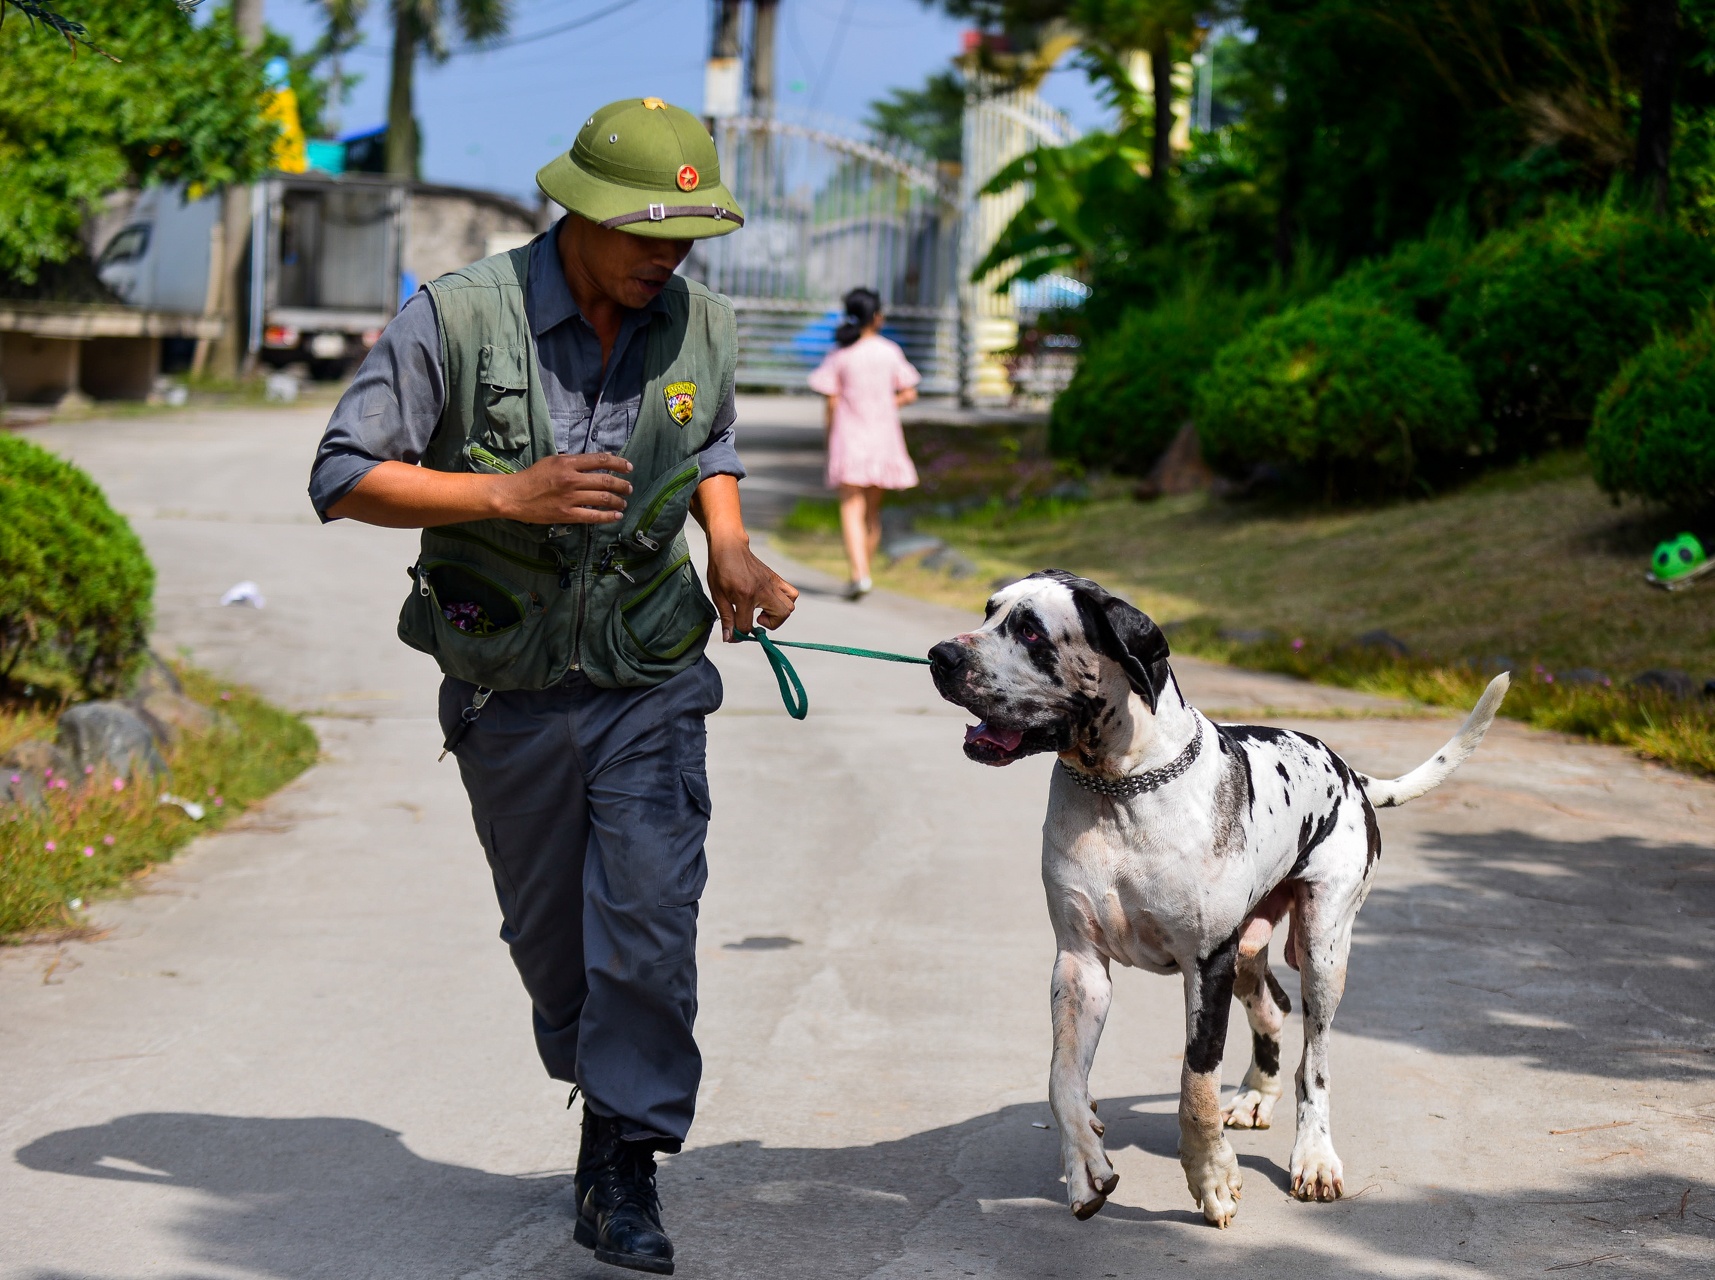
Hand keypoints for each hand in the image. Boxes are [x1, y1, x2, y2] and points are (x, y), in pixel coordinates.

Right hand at [492, 453, 632, 524]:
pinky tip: (616, 515)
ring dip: (618, 501)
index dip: (618, 463)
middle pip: (606, 481)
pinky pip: (593, 516)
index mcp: (568, 463)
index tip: (628, 467)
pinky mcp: (567, 514)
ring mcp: (570, 498)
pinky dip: (608, 516)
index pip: (600, 460)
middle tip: (629, 488)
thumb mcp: (552, 461)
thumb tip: (595, 461)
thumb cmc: (533, 477)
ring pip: (603, 499)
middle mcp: (571, 479)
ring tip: (623, 502)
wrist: (514, 496)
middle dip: (622, 485)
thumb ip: (573, 461)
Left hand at [707, 537, 798, 640]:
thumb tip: (730, 639)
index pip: (747, 625)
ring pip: (790, 606)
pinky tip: (771, 601)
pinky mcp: (776, 579)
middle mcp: (763, 590)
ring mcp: (772, 583)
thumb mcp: (718, 595)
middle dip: (770, 624)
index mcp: (745, 595)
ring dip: (778, 614)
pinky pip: (792, 593)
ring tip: (764, 611)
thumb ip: (727, 618)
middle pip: (781, 615)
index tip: (734, 634)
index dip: (739, 635)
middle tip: (756, 619)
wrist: (729, 547)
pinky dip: (786, 601)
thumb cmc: (721, 570)